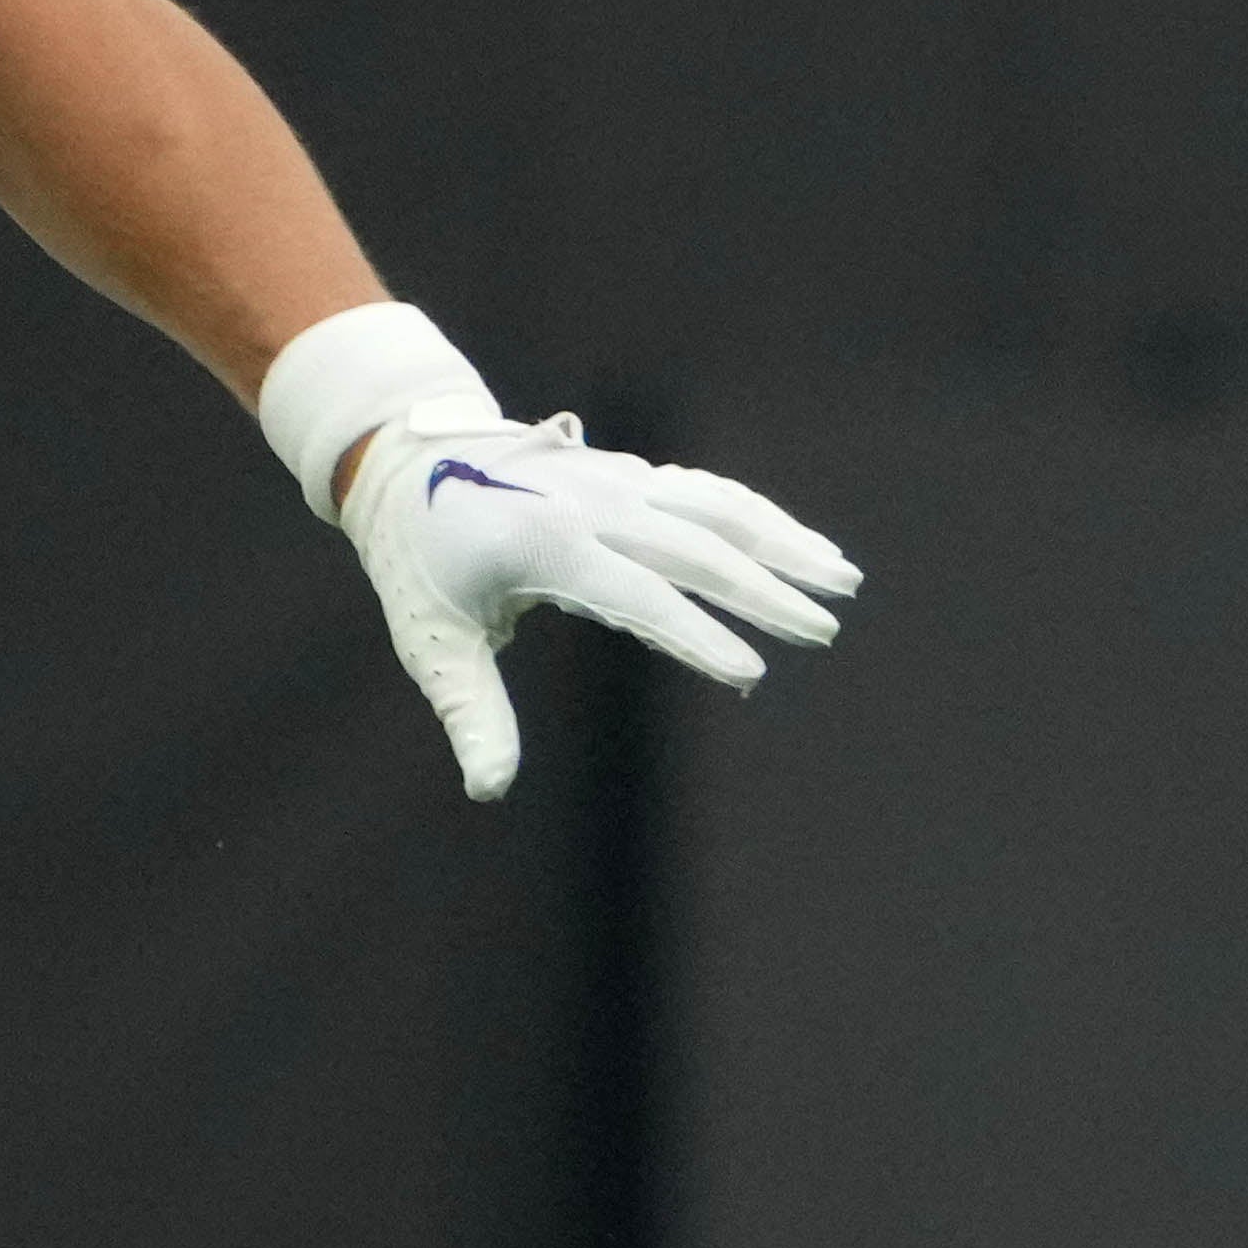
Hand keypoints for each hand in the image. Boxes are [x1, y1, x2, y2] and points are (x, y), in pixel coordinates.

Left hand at [256, 299, 860, 801]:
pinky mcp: (628, 474)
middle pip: (697, 546)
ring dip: (785, 541)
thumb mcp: (433, 642)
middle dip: (766, 591)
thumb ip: (473, 712)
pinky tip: (804, 545)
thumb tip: (490, 788)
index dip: (695, 636)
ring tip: (844, 578)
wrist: (402, 459)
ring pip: (717, 508)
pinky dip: (760, 517)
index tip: (751, 673)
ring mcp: (614, 480)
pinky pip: (706, 492)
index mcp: (543, 545)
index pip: (638, 596)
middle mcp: (589, 503)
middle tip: (824, 630)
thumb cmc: (416, 562)